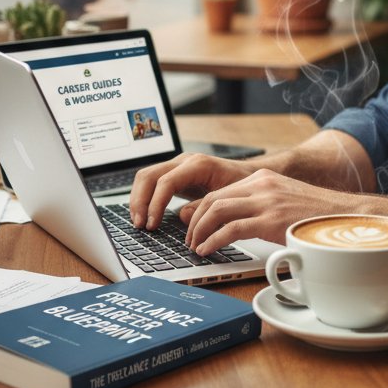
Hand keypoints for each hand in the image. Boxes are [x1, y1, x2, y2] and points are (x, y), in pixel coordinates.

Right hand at [129, 152, 255, 229]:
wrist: (248, 175)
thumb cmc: (242, 185)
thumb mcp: (228, 198)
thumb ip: (205, 206)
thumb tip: (181, 215)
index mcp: (199, 165)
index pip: (166, 181)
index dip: (155, 204)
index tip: (152, 224)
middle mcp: (185, 161)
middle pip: (149, 176)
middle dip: (140, 201)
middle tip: (140, 225)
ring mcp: (178, 166)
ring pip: (146, 177)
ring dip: (138, 200)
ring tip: (139, 223)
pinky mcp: (175, 174)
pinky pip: (151, 182)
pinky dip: (144, 198)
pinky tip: (145, 215)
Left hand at [179, 169, 362, 254]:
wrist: (346, 217)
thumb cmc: (317, 216)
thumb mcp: (286, 202)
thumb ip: (263, 207)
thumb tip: (239, 225)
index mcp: (264, 178)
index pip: (220, 191)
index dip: (201, 210)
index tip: (195, 226)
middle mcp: (262, 185)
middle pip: (213, 199)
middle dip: (195, 221)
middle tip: (191, 240)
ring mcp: (266, 201)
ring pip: (217, 210)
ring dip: (200, 231)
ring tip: (196, 247)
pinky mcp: (271, 220)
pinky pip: (231, 228)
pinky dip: (213, 240)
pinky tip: (208, 250)